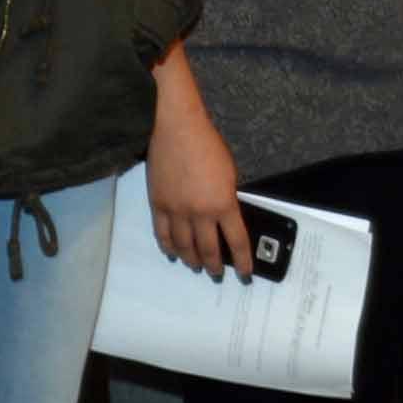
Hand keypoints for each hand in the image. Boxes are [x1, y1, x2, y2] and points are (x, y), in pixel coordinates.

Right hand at [147, 100, 251, 275]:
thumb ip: (228, 200)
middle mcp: (200, 213)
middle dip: (215, 266)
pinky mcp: (158, 205)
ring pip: (184, 247)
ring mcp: (176, 211)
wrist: (177, 129)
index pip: (236, 241)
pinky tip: (174, 253)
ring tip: (196, 266)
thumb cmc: (208, 145)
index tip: (244, 273)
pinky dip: (169, 247)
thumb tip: (226, 219)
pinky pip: (163, 234)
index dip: (242, 261)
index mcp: (223, 204)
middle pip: (208, 250)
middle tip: (217, 274)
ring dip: (192, 260)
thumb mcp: (230, 173)